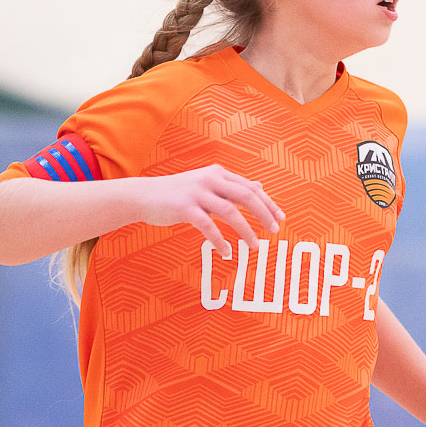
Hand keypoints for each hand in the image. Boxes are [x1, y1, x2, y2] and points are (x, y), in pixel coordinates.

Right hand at [131, 164, 282, 257]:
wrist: (144, 195)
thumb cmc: (179, 193)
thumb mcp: (208, 185)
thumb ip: (233, 187)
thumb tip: (259, 186)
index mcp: (218, 173)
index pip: (250, 188)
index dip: (268, 203)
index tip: (280, 218)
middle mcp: (210, 179)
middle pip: (246, 196)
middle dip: (264, 214)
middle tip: (274, 231)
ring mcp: (197, 193)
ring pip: (230, 212)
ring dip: (246, 231)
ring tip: (255, 246)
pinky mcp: (185, 208)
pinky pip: (209, 227)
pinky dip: (220, 241)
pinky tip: (227, 252)